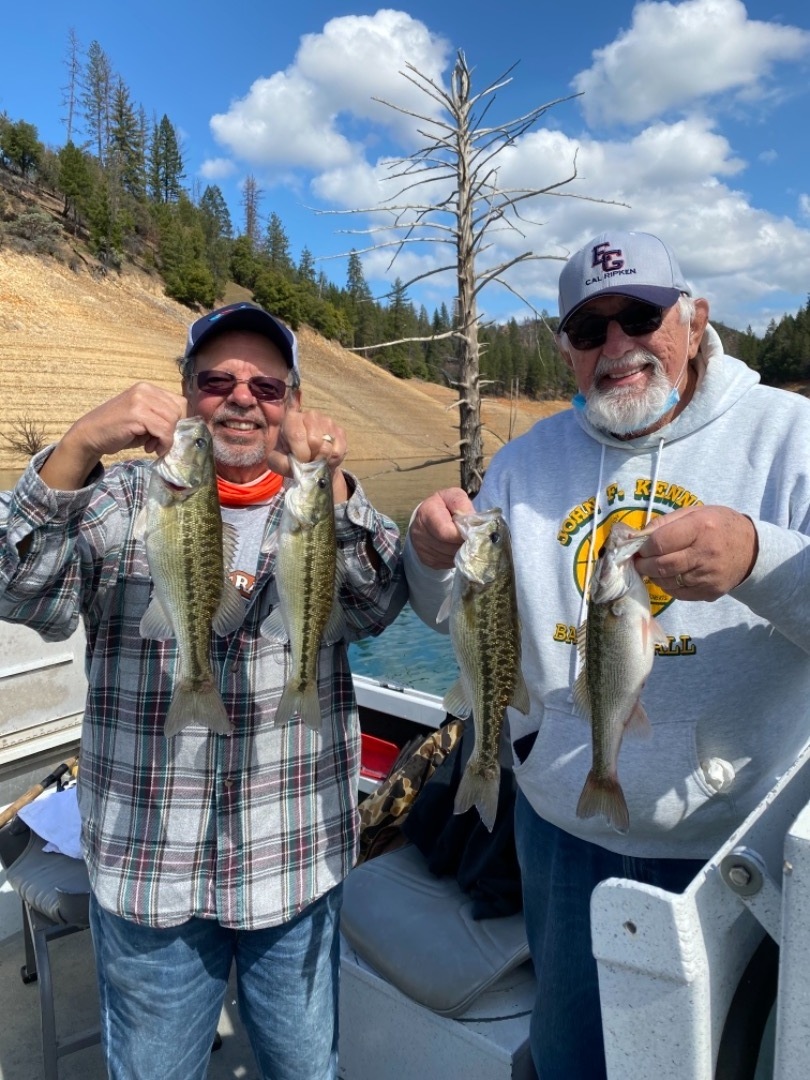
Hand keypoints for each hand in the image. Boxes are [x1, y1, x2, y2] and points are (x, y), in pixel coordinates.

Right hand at [41, 384, 187, 489]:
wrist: (90, 435)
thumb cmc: (118, 430)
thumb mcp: (144, 419)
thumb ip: (161, 418)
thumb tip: (184, 428)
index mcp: (148, 389)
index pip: (179, 402)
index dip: (180, 422)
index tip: (169, 435)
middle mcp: (145, 390)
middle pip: (179, 411)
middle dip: (173, 431)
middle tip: (159, 443)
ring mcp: (140, 400)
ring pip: (172, 420)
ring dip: (167, 439)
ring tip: (152, 446)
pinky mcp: (136, 414)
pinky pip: (164, 430)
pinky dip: (163, 443)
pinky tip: (151, 449)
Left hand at [268, 410, 348, 500]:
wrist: (306, 458)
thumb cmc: (289, 456)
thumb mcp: (278, 460)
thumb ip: (281, 462)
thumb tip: (297, 464)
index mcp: (291, 418)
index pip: (297, 435)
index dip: (300, 454)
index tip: (300, 462)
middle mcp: (310, 415)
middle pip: (315, 441)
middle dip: (311, 457)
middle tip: (308, 461)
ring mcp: (327, 422)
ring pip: (327, 447)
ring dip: (321, 460)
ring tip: (316, 459)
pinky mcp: (339, 431)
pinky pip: (338, 451)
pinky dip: (332, 461)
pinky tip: (326, 459)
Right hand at [409, 488, 474, 568]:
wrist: (428, 517)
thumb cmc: (445, 506)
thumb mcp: (455, 497)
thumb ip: (463, 506)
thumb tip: (472, 524)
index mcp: (426, 513)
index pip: (446, 532)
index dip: (462, 535)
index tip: (472, 532)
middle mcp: (419, 531)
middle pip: (448, 547)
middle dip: (463, 544)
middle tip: (471, 538)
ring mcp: (420, 547)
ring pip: (449, 557)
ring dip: (460, 552)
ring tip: (463, 542)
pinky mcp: (425, 559)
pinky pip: (445, 564)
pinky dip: (454, 558)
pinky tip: (455, 548)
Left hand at [635, 505, 757, 600]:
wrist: (752, 550)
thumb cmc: (719, 526)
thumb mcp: (696, 513)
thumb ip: (665, 522)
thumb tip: (637, 536)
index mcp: (701, 528)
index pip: (660, 542)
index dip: (643, 547)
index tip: (639, 547)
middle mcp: (705, 553)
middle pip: (661, 565)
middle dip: (643, 564)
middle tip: (639, 561)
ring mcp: (708, 576)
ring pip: (667, 582)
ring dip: (654, 576)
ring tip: (653, 567)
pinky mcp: (710, 592)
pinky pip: (678, 594)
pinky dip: (668, 585)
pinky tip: (670, 576)